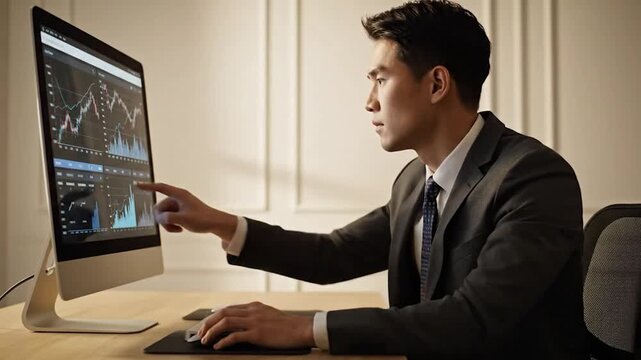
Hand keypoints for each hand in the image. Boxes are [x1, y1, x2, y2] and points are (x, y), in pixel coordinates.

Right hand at [136, 182, 236, 239]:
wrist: (215, 223)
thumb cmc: (202, 219)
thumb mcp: (183, 220)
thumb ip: (167, 218)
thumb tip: (159, 218)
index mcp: (179, 195)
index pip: (160, 188)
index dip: (148, 186)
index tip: (137, 184)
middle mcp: (178, 198)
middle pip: (160, 207)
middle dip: (162, 219)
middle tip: (173, 226)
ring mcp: (179, 206)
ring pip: (164, 215)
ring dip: (168, 224)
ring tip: (179, 228)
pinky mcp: (180, 212)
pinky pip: (169, 218)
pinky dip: (172, 225)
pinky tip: (180, 229)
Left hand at [198, 301, 314, 349]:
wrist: (301, 329)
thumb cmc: (287, 325)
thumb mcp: (268, 315)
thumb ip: (254, 316)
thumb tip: (239, 325)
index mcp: (254, 306)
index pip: (228, 308)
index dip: (214, 317)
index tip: (206, 325)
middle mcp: (252, 311)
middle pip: (223, 313)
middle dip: (208, 323)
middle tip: (200, 333)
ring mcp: (254, 322)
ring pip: (225, 322)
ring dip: (212, 331)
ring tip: (205, 340)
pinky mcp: (257, 333)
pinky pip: (235, 336)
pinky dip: (224, 341)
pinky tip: (218, 346)